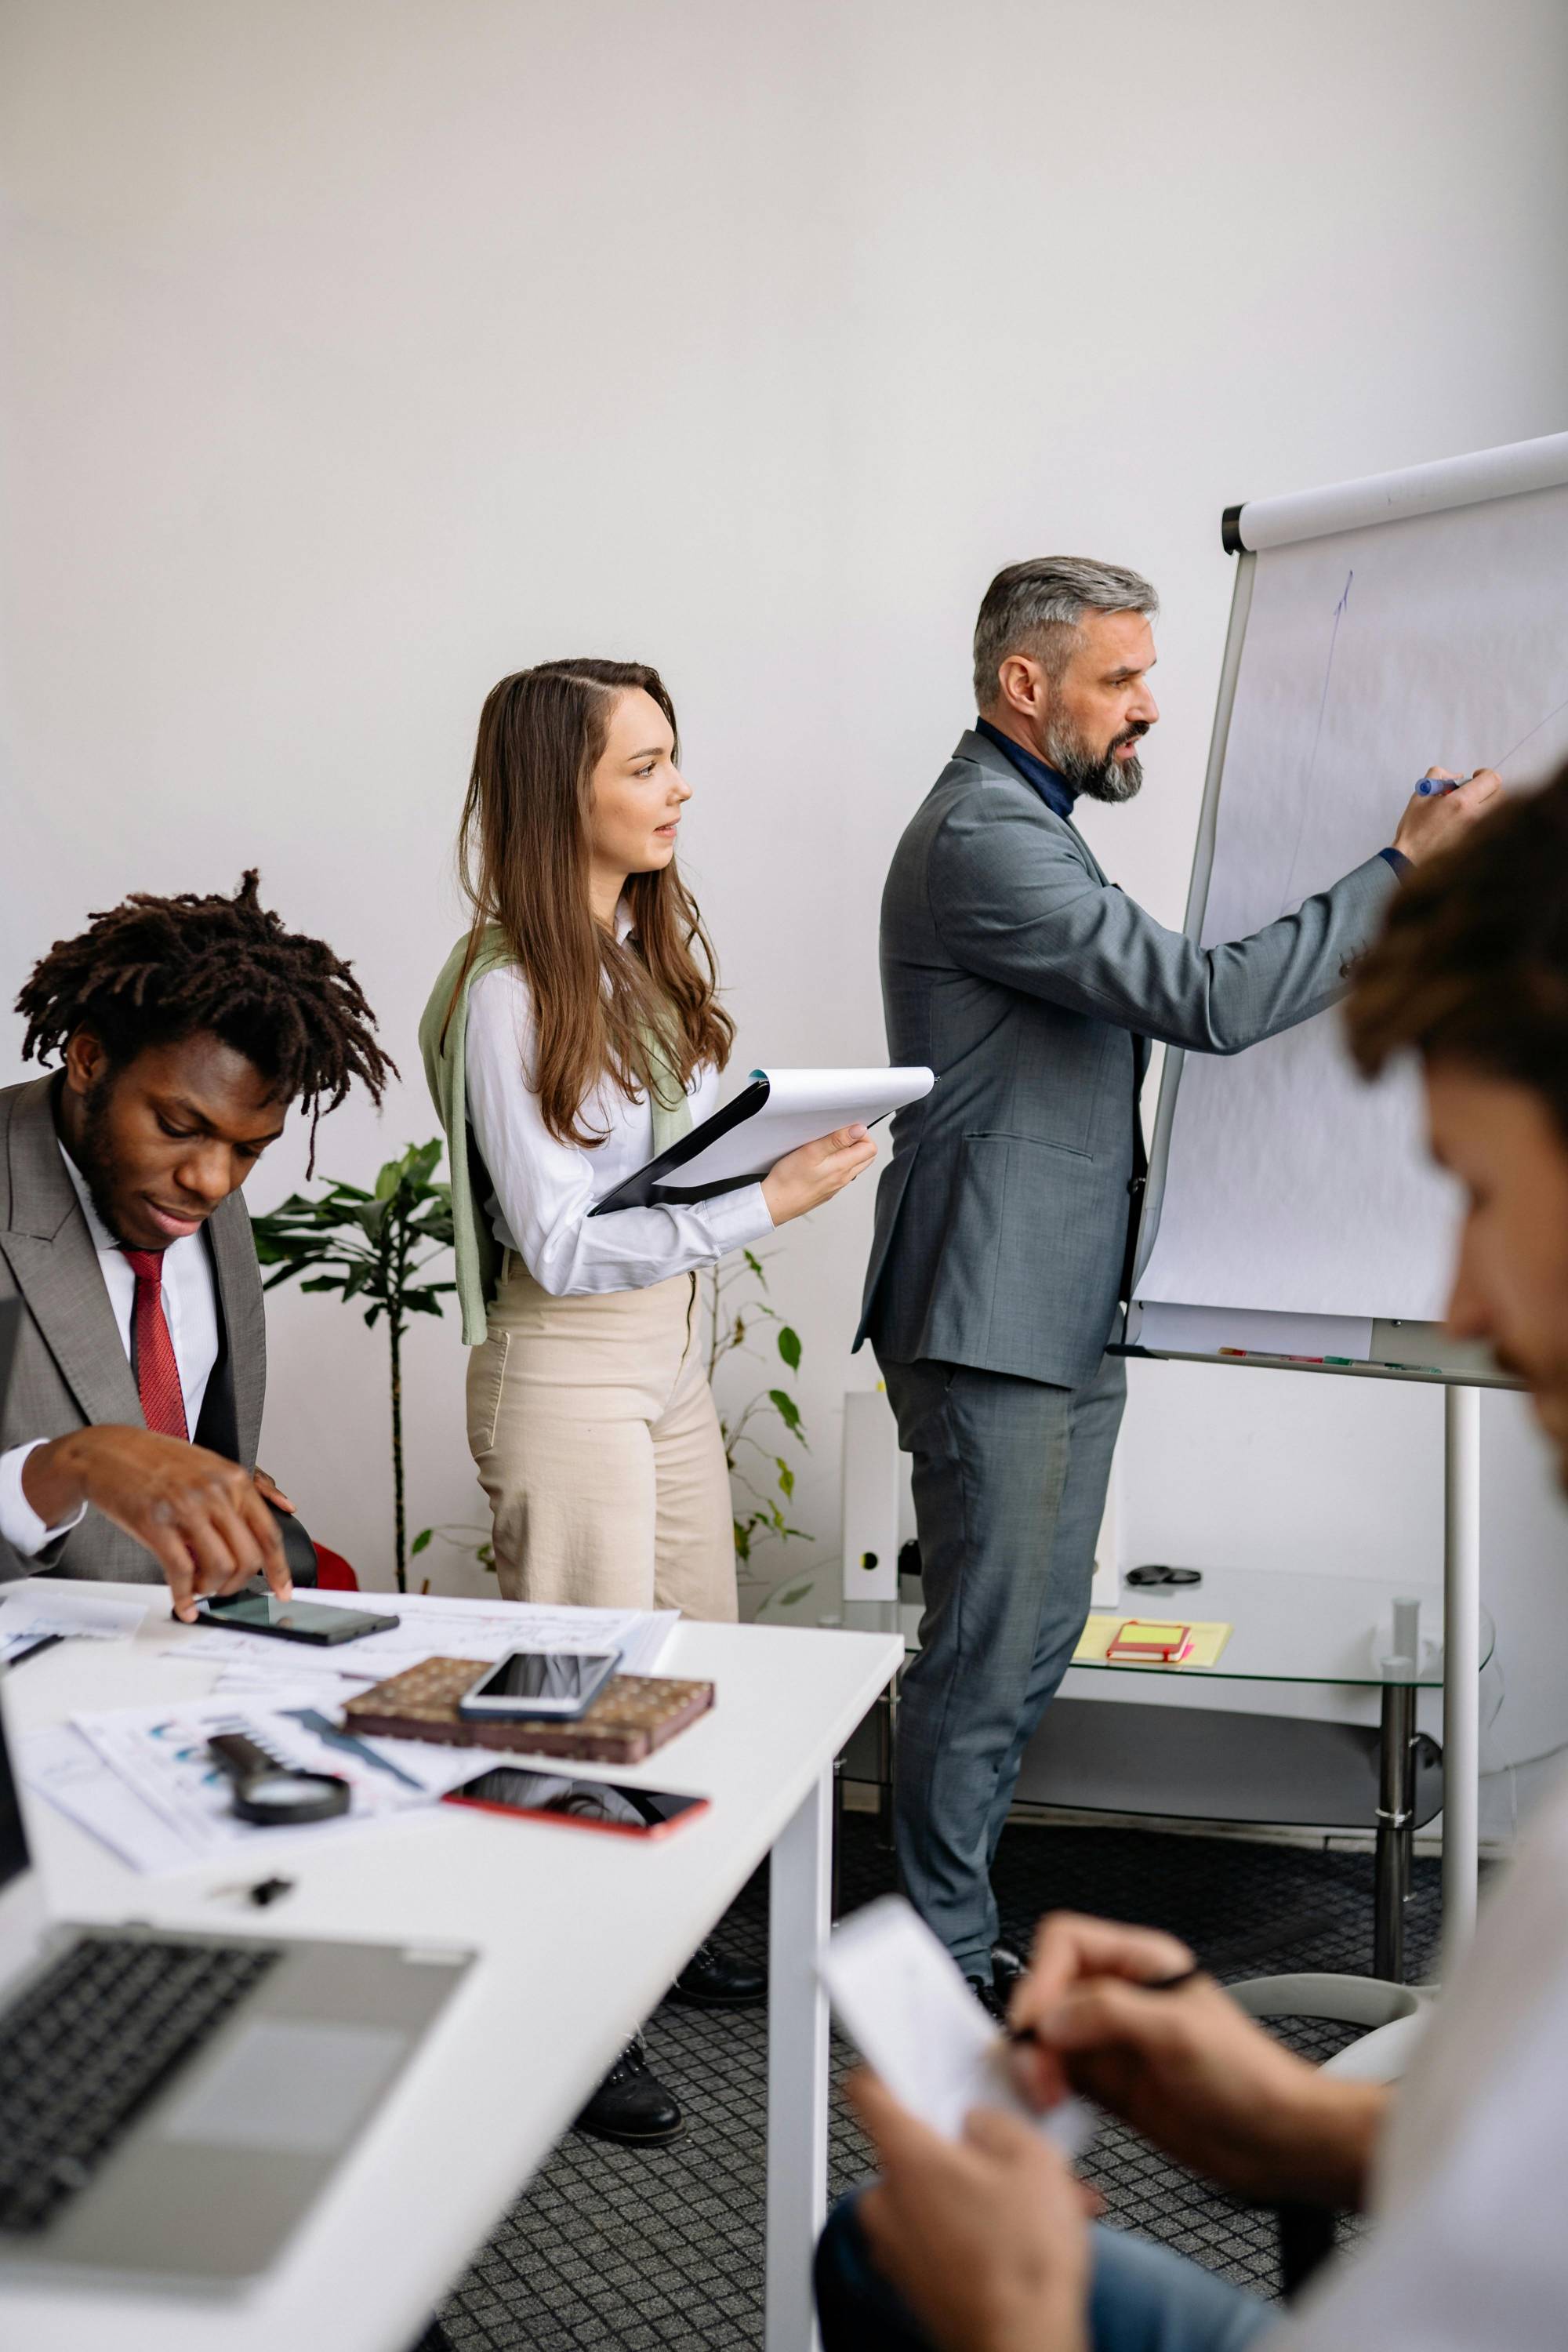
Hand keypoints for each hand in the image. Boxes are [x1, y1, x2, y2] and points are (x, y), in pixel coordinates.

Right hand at [21, 1426, 293, 1622]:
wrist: (107, 1451)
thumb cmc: (157, 1461)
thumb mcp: (208, 1466)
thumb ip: (241, 1491)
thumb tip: (284, 1507)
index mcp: (233, 1479)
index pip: (268, 1533)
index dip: (279, 1569)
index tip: (282, 1591)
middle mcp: (215, 1492)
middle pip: (248, 1558)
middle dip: (239, 1585)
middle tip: (224, 1589)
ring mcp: (185, 1507)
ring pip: (220, 1568)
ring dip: (212, 1589)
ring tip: (201, 1588)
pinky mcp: (155, 1523)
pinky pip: (181, 1572)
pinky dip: (185, 1597)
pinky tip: (183, 1604)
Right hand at [761, 1124, 876, 1225]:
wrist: (775, 1203)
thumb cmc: (789, 1180)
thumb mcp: (812, 1152)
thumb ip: (837, 1140)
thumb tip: (859, 1130)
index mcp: (843, 1168)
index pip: (870, 1148)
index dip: (861, 1134)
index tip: (845, 1129)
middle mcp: (843, 1179)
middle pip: (866, 1157)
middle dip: (858, 1143)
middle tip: (839, 1135)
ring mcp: (836, 1186)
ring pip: (853, 1166)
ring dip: (846, 1153)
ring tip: (826, 1147)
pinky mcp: (827, 1190)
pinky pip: (840, 1175)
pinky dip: (836, 1164)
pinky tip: (819, 1161)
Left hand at [849, 2070, 1089, 2351]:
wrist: (1023, 2349)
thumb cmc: (1023, 2268)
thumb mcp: (1033, 2160)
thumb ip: (996, 2122)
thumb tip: (978, 2122)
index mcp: (906, 2159)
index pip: (867, 2089)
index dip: (887, 2068)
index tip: (903, 2063)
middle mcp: (887, 2203)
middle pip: (914, 2148)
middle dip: (964, 2148)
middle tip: (1008, 2153)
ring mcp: (896, 2249)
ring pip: (935, 2197)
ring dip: (981, 2194)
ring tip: (1036, 2207)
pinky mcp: (915, 2285)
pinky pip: (940, 2237)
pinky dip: (977, 2231)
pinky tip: (1024, 2241)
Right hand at [1007, 1912, 1385, 2208]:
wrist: (1277, 2140)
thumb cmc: (1252, 2078)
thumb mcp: (1180, 2032)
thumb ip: (1110, 2014)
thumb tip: (1051, 2018)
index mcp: (1141, 1963)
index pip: (1066, 1942)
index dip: (1043, 1976)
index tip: (1037, 2022)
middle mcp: (1120, 1997)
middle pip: (1047, 1992)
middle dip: (1033, 2029)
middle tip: (1038, 2072)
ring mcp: (1112, 2042)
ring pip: (1045, 2037)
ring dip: (1033, 2064)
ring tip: (1046, 2096)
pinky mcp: (1109, 2085)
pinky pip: (1057, 2077)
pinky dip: (1043, 2090)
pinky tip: (1053, 2109)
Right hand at [1391, 766, 1500, 863]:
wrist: (1411, 859)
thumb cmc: (1414, 829)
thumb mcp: (1421, 794)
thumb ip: (1439, 775)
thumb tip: (1457, 775)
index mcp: (1461, 803)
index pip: (1492, 779)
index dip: (1485, 773)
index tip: (1476, 776)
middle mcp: (1475, 818)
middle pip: (1501, 795)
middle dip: (1490, 788)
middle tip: (1476, 791)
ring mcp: (1480, 833)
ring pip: (1500, 812)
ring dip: (1490, 804)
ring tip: (1472, 807)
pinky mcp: (1480, 844)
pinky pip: (1493, 827)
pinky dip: (1486, 820)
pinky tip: (1469, 822)